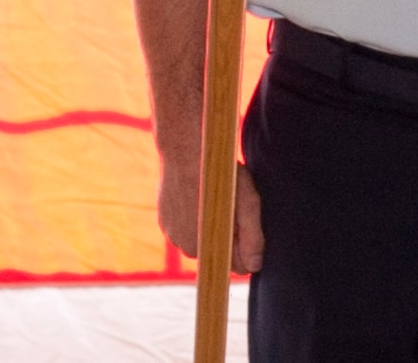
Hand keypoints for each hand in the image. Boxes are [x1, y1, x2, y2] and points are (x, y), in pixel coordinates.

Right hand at [158, 154, 265, 273]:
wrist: (185, 150)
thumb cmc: (220, 174)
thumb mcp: (247, 202)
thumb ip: (252, 238)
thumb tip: (254, 266)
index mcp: (211, 248)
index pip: (236, 264)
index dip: (246, 244)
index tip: (246, 219)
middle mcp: (188, 250)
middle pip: (217, 252)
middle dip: (227, 235)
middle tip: (231, 204)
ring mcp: (173, 237)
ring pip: (200, 239)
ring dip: (208, 227)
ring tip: (212, 198)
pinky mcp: (164, 224)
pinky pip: (184, 228)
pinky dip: (191, 217)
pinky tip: (197, 196)